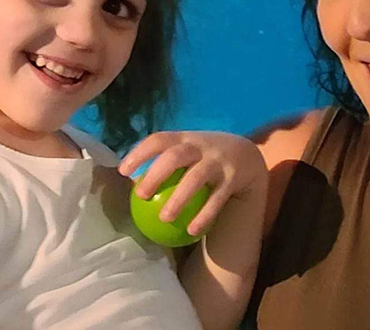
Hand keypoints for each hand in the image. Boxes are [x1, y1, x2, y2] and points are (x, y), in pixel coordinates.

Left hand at [118, 131, 266, 236]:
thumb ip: (166, 161)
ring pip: (196, 178)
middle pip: (176, 156)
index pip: (159, 140)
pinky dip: (204, 215)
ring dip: (179, 198)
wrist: (247, 155)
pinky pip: (217, 198)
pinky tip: (192, 231)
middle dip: (156, 174)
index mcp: (185, 138)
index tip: (122, 171)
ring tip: (164, 218)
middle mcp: (201, 146)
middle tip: (140, 195)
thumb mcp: (189, 150)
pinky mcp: (233, 177)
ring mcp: (218, 161)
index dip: (139, 153)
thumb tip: (131, 184)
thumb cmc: (205, 157)